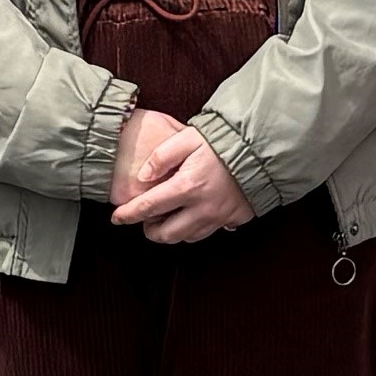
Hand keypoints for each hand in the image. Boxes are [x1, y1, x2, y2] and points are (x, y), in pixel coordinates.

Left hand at [113, 111, 248, 246]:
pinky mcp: (233, 219)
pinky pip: (207, 233)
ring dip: (171, 232)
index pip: (149, 207)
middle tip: (146, 218)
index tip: (116, 218)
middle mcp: (202, 208)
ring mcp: (219, 217)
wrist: (260, 148)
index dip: (128, 214)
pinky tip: (190, 215)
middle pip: (167, 234)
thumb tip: (142, 176)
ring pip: (186, 238)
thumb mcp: (187, 138)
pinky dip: (193, 229)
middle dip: (150, 230)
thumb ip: (161, 156)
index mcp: (187, 186)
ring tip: (167, 216)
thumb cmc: (221, 141)